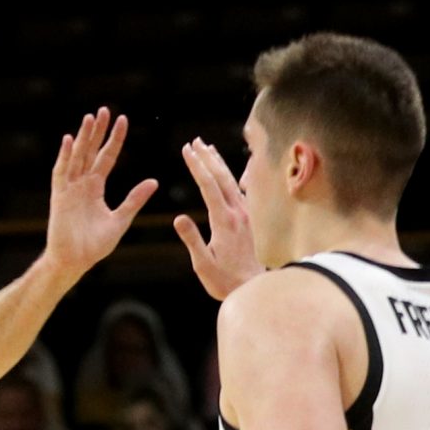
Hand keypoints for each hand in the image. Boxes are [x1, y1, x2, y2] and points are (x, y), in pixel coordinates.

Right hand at [43, 108, 160, 283]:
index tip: (123, 120)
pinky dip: (65, 156)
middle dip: (98, 131)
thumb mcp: (120, 219)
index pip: (107, 157)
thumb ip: (134, 200)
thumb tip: (154, 181)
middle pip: (91, 151)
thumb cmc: (94, 246)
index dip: (114, 139)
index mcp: (95, 187)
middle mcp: (82, 184)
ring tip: (90, 117)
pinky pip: (61, 172)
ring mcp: (69, 188)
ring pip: (77, 157)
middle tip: (105, 110)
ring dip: (83, 137)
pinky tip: (70, 140)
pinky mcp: (59, 197)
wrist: (75, 262)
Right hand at [174, 137, 260, 298]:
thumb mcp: (203, 264)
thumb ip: (192, 239)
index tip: (186, 150)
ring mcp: (245, 215)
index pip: (208, 186)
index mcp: (224, 221)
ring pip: (231, 181)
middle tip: (194, 141)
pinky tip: (224, 172)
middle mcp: (238, 213)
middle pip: (221, 177)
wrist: (251, 288)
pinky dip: (228, 176)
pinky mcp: (249, 219)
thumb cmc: (224, 280)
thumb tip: (178, 218)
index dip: (196, 166)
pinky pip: (238, 190)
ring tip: (207, 147)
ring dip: (218, 163)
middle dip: (207, 157)